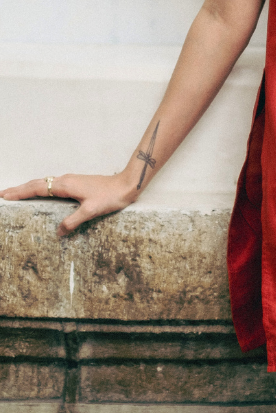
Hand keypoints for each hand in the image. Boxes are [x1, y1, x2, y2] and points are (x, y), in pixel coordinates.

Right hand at [0, 174, 137, 237]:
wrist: (126, 185)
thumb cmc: (111, 196)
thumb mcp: (91, 211)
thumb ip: (73, 221)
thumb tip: (58, 231)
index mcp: (65, 185)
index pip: (37, 188)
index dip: (20, 192)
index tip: (5, 195)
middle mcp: (66, 180)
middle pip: (37, 183)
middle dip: (20, 189)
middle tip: (4, 194)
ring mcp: (71, 181)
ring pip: (45, 183)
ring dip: (30, 188)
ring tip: (18, 194)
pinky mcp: (77, 184)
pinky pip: (53, 185)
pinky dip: (41, 188)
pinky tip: (42, 194)